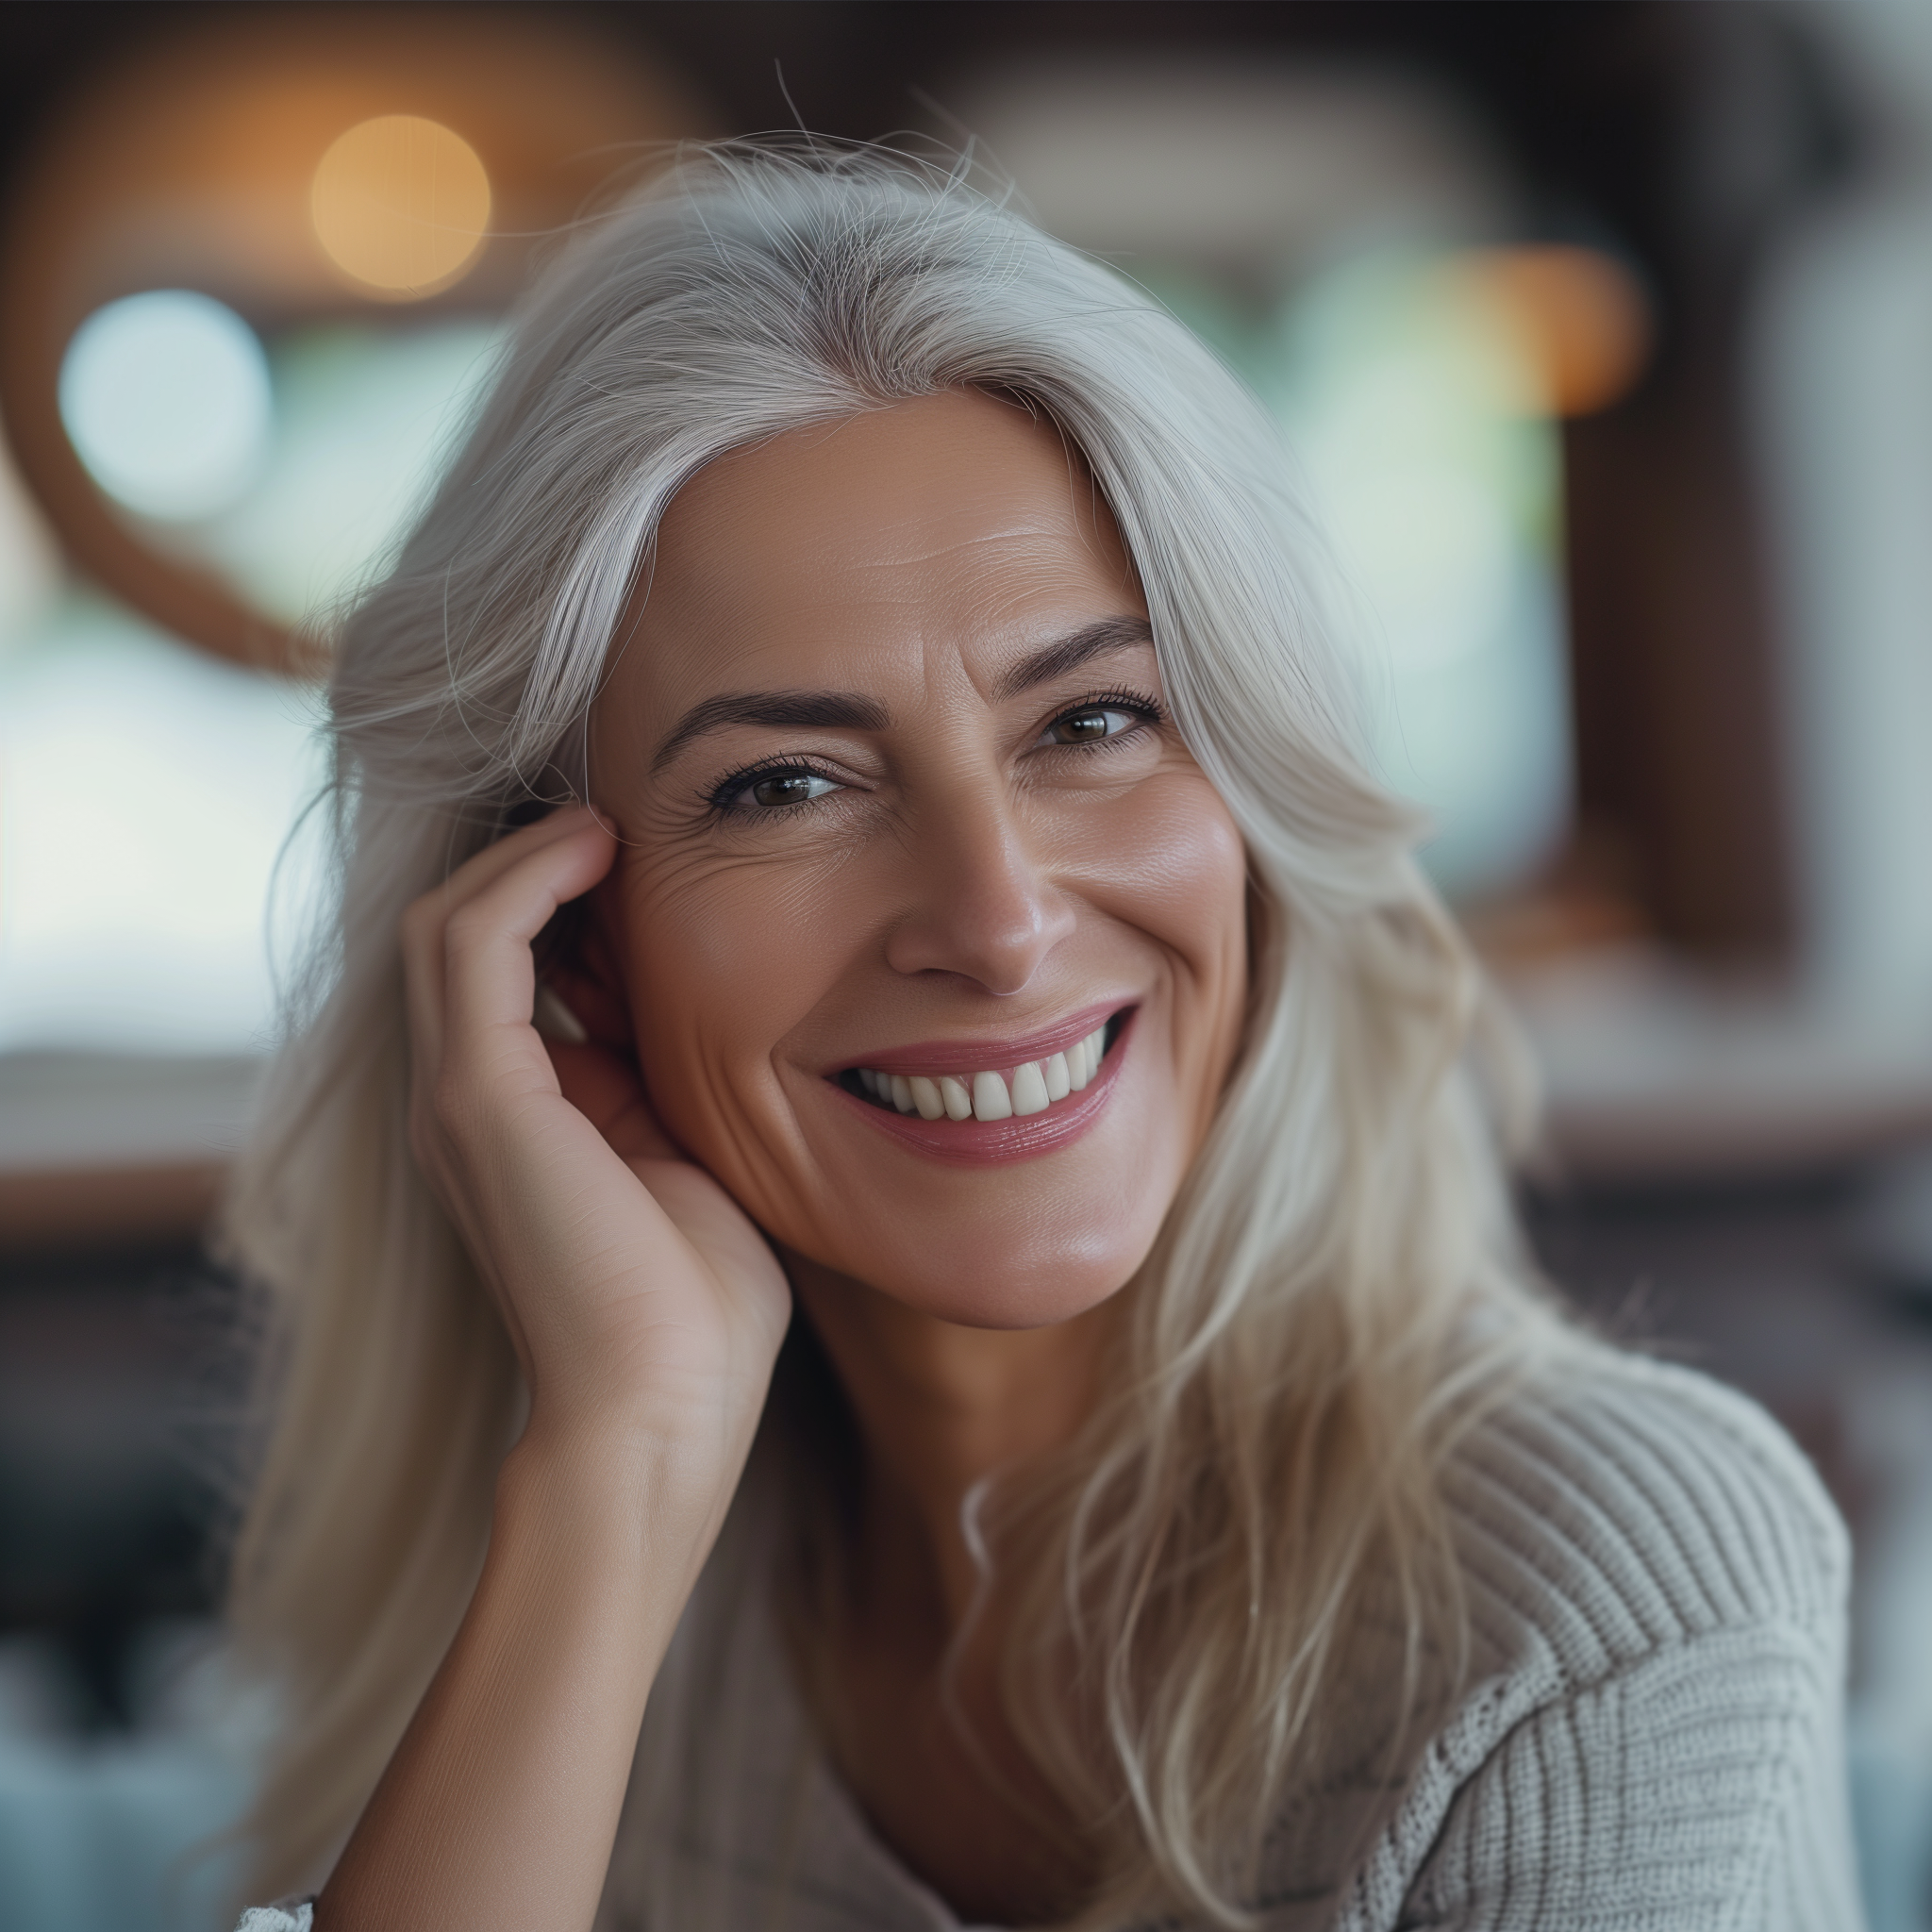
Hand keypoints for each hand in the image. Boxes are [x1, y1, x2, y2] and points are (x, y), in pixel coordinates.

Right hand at [401, 806, 790, 1477]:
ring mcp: (460, 1099)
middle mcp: (468, 1104)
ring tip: (609, 821)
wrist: (662, 1414)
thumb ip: (662, 1084)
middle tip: (622, 820)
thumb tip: (692, 1003)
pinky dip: (529, 877)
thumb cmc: (697, 1311)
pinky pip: (477, 942)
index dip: (573, 905)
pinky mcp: (478, 1097)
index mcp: (519, 1123)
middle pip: (468, 936)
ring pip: (453, 923)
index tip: (648, 859)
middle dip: (538, 865)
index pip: (514, 974)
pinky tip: (598, 847)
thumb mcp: (685, 1162)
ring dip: (528, 856)